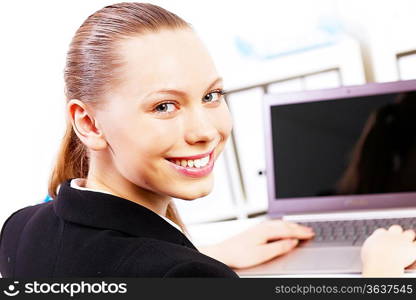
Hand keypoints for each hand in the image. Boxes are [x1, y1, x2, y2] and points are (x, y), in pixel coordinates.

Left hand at [199, 219, 313, 268]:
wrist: (223, 253)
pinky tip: (283, 228)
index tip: (311, 233)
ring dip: (291, 225)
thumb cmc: (239, 254)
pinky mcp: (255, 230)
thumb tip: (293, 242)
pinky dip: (283, 225)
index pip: (288, 230)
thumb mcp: (262, 254)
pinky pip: (274, 224)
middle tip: (311, 230)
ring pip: (280, 223)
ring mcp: (259, 227)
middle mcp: (263, 226)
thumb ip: (279, 247)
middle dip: (299, 227)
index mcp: (266, 230)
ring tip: (301, 228)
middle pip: (285, 225)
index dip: (301, 232)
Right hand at [361, 225, 415, 276]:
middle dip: (397, 233)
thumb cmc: (372, 260)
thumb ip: (370, 247)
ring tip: (409, 243)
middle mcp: (391, 235)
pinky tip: (414, 250)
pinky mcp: (412, 247)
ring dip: (409, 237)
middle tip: (398, 239)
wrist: (381, 263)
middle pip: (396, 228)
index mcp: (379, 235)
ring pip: (409, 233)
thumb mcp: (366, 252)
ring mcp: (402, 239)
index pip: (382, 231)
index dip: (384, 235)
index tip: (384, 241)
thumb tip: (369, 250)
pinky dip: (415, 246)